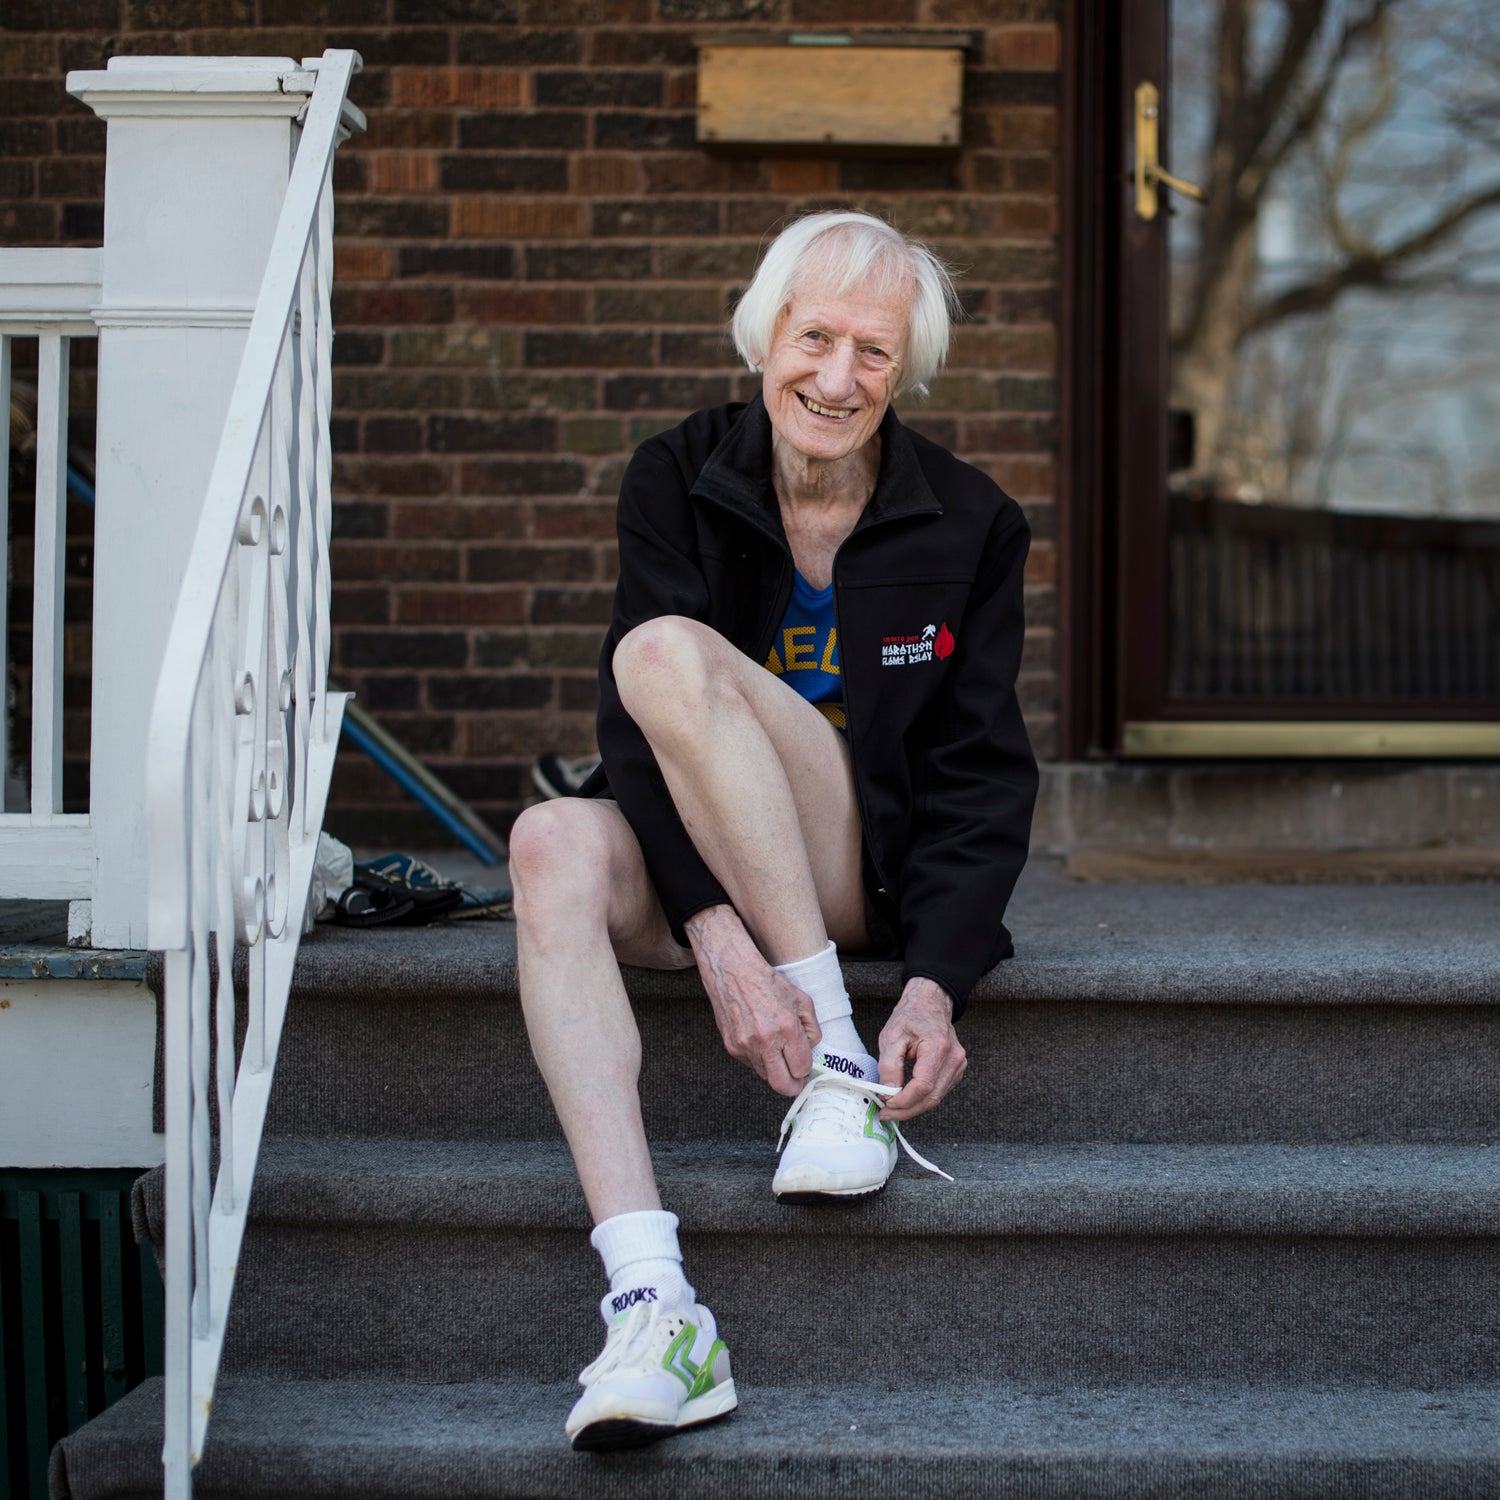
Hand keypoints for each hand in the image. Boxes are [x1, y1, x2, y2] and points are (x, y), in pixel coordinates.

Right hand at [685, 905, 820, 1096]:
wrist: (732, 971)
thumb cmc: (768, 982)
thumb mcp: (802, 1000)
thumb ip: (812, 1029)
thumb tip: (811, 1051)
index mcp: (786, 1026)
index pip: (802, 1068)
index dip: (806, 1069)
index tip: (805, 1065)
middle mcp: (765, 1040)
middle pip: (782, 1086)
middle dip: (793, 1086)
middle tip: (796, 1078)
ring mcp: (745, 1046)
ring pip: (766, 1077)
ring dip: (775, 1070)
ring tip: (777, 1050)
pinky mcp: (731, 1047)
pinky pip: (752, 1065)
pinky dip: (760, 1060)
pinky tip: (761, 1041)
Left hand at [876, 978, 965, 1120]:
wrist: (929, 1004)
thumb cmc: (911, 1016)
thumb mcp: (891, 1036)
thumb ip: (889, 1066)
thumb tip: (888, 1092)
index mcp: (938, 1047)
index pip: (923, 1086)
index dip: (903, 1101)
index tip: (885, 1103)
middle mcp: (954, 1059)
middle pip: (931, 1098)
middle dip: (906, 1110)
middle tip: (886, 1113)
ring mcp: (958, 1066)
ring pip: (936, 1098)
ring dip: (913, 1107)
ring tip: (892, 1107)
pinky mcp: (956, 1071)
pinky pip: (938, 1092)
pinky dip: (921, 1099)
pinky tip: (906, 1098)